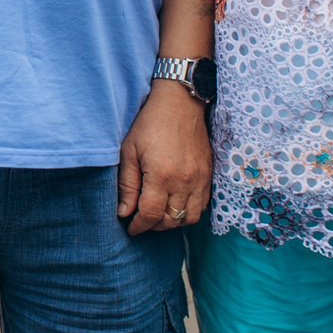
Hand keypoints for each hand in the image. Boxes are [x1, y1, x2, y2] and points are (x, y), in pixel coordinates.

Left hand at [117, 80, 208, 233]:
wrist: (180, 104)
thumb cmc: (150, 124)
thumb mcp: (129, 151)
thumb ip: (127, 184)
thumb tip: (124, 212)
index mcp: (162, 176)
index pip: (151, 215)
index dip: (139, 226)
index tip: (130, 227)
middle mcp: (184, 182)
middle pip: (171, 220)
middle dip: (154, 226)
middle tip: (141, 220)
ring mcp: (200, 180)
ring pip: (189, 217)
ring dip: (172, 222)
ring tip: (158, 214)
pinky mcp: (208, 175)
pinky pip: (202, 205)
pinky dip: (188, 211)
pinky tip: (175, 204)